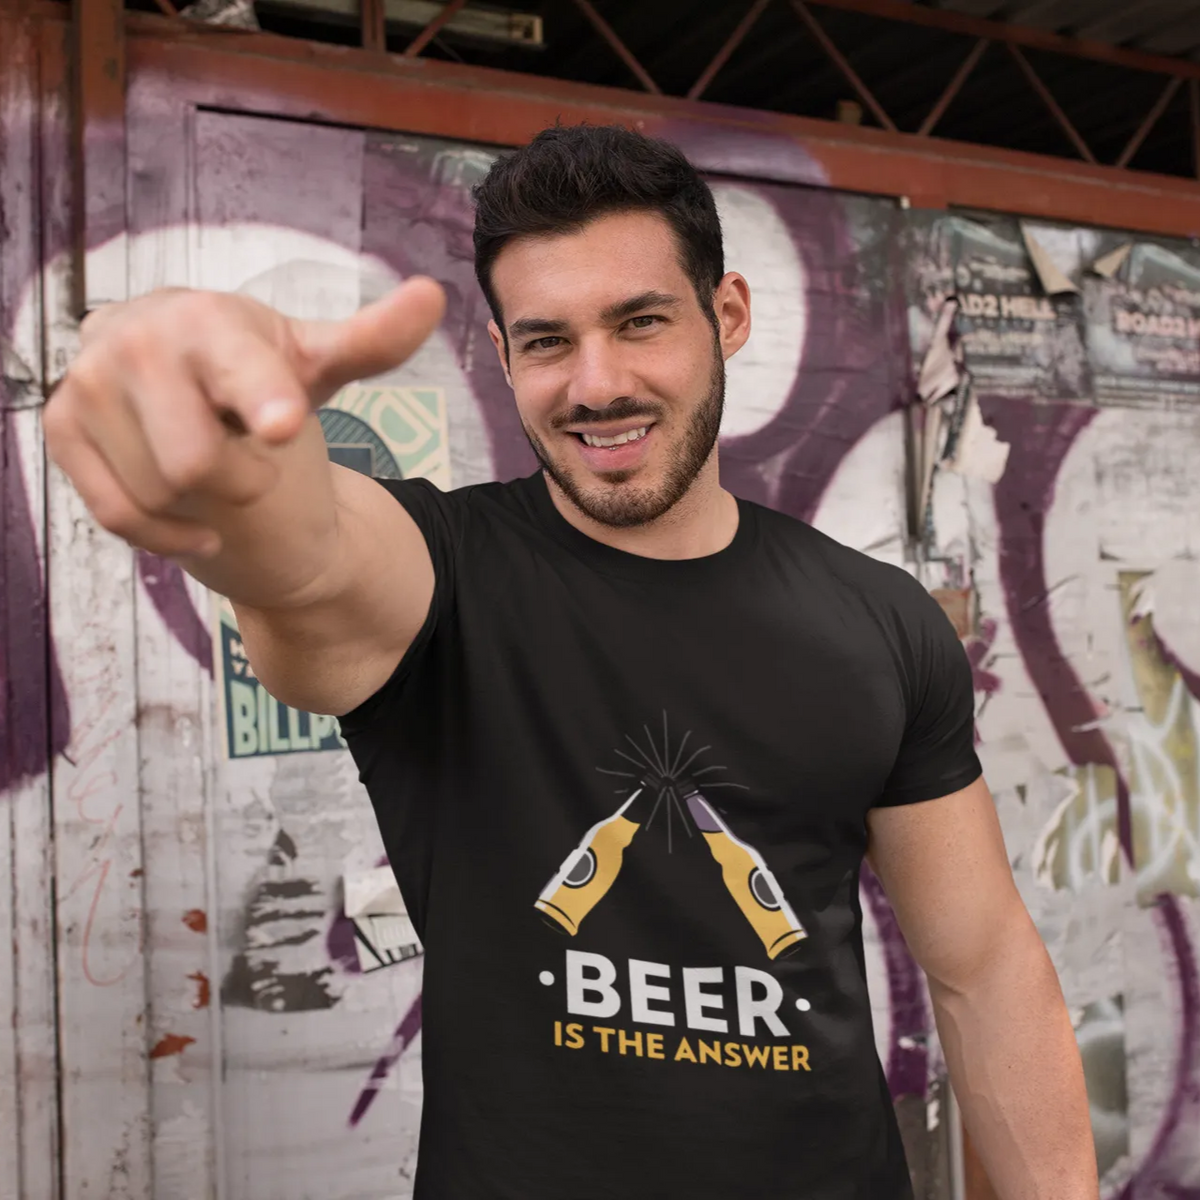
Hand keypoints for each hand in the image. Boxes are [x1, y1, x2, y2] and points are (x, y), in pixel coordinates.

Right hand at [44, 278, 445, 557]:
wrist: (181, 378)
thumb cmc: (259, 373)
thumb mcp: (317, 361)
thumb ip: (372, 341)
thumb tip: (433, 296)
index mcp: (209, 319)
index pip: (237, 371)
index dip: (260, 398)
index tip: (283, 424)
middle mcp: (136, 340)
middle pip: (196, 464)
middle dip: (243, 478)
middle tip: (251, 453)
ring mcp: (89, 384)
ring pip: (159, 494)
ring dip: (204, 501)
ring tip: (212, 460)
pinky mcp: (63, 428)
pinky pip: (119, 515)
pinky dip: (165, 532)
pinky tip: (193, 517)